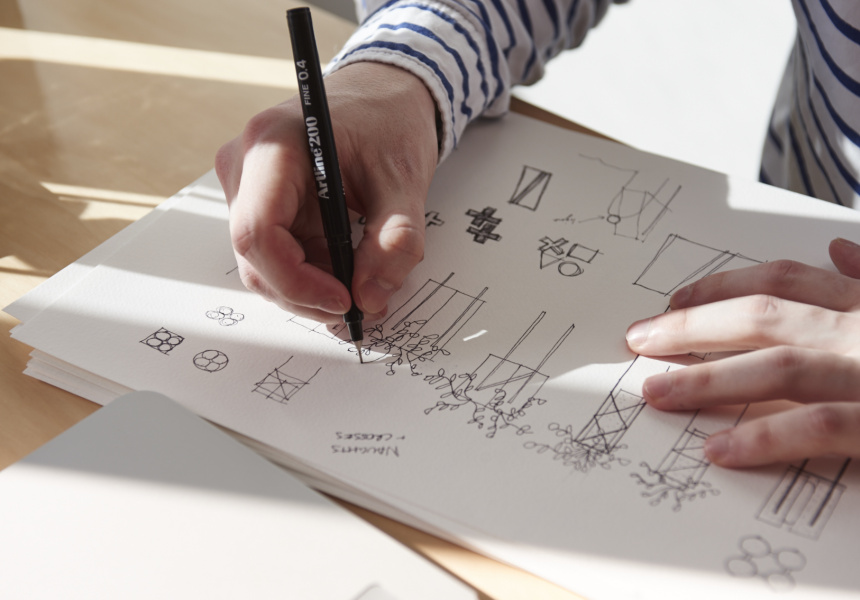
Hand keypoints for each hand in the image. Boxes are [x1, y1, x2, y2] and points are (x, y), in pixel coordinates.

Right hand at [215, 62, 437, 322]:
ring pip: (263, 264)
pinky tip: (346, 274)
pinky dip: (311, 275)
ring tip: (360, 290)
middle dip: (307, 294)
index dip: (297, 280)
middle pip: (256, 257)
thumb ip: (395, 241)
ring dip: (311, 289)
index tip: (344, 300)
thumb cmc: (388, 120)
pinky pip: (277, 255)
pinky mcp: (261, 202)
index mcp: (273, 145)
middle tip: (359, 307)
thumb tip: (371, 298)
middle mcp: (246, 166)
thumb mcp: (405, 180)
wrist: (382, 94)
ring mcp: (247, 186)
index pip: (258, 232)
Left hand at [626, 237, 859, 467]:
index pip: (783, 281)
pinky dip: (763, 436)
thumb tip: (836, 250)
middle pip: (763, 316)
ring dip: (709, 379)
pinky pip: (816, 426)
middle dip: (693, 326)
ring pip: (779, 366)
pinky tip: (716, 448)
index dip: (721, 288)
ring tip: (656, 393)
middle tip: (641, 339)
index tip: (674, 301)